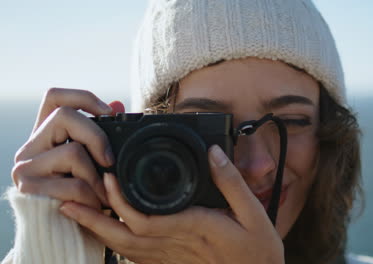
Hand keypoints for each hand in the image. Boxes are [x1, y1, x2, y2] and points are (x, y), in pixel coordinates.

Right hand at [11, 88, 116, 208]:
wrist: (65, 231)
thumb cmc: (83, 194)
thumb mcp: (95, 161)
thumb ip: (103, 134)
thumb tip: (119, 104)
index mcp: (46, 134)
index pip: (54, 97)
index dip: (82, 97)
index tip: (110, 112)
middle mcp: (30, 146)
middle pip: (64, 116)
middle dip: (97, 137)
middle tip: (110, 161)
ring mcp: (25, 166)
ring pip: (72, 151)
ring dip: (96, 177)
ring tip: (101, 193)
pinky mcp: (28, 187)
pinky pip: (72, 182)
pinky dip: (91, 196)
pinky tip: (93, 205)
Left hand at [59, 145, 284, 263]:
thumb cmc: (258, 251)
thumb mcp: (255, 213)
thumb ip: (232, 181)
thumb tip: (214, 152)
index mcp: (196, 227)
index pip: (147, 217)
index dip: (121, 200)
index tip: (106, 177)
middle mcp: (177, 245)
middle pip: (125, 234)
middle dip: (95, 216)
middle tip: (72, 196)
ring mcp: (171, 258)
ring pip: (125, 248)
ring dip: (97, 230)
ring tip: (74, 213)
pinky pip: (136, 257)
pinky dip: (114, 244)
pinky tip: (103, 232)